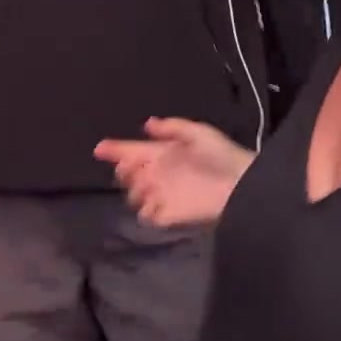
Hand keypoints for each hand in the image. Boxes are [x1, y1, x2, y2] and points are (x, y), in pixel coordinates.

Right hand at [95, 118, 252, 226]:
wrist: (240, 185)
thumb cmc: (221, 156)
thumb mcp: (198, 132)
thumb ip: (172, 127)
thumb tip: (147, 124)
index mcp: (163, 153)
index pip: (132, 151)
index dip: (115, 149)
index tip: (100, 149)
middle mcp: (158, 174)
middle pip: (129, 174)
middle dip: (125, 170)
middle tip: (131, 168)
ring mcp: (162, 195)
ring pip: (134, 195)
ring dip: (135, 190)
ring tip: (147, 184)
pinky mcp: (169, 215)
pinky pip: (148, 216)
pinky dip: (146, 210)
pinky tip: (152, 201)